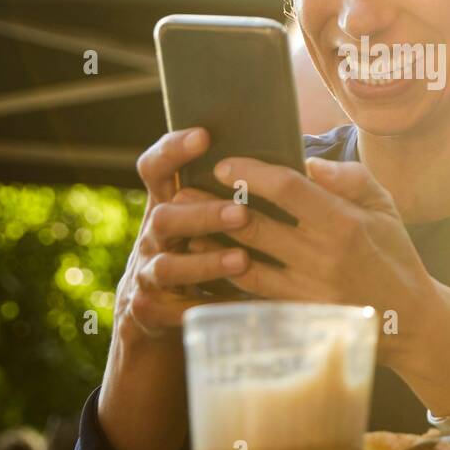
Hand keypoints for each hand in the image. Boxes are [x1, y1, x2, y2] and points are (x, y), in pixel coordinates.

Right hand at [112, 127, 250, 346]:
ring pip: (168, 267)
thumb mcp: (209, 221)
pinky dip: (207, 308)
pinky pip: (175, 311)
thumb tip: (301, 165)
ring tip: (242, 259)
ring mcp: (147, 274)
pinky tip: (238, 305)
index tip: (204, 136)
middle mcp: (152, 236)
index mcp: (166, 205)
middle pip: (164, 217)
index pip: (155, 168)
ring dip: (205, 262)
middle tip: (241, 213)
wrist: (160, 314)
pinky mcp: (149, 311)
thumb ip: (238, 193)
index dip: (173, 150)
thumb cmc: (203, 254)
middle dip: (203, 215)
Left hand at [186, 154, 439, 360]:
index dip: (251, 172)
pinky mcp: (298, 318)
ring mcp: (308, 292)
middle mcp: (323, 258)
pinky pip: (251, 297)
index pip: (288, 188)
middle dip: (214, 206)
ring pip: (243, 264)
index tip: (225, 165)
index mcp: (345, 224)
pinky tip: (204, 267)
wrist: (411, 323)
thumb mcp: (385, 209)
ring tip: (186, 227)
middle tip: (185, 192)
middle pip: (254, 226)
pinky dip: (224, 280)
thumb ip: (350, 179)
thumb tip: (309, 162)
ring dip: (209, 244)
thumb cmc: (395, 256)